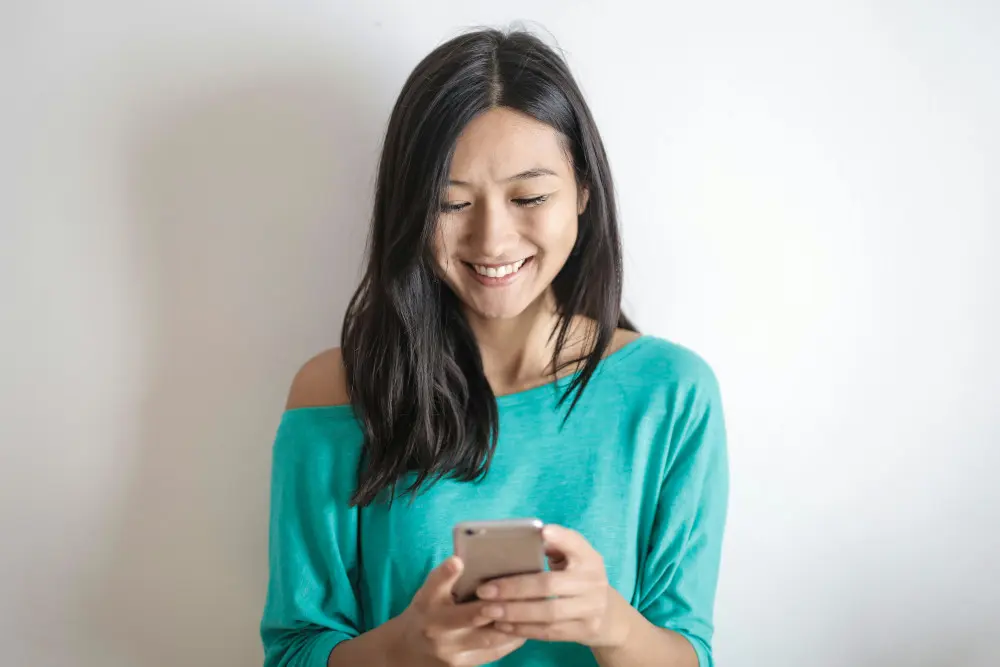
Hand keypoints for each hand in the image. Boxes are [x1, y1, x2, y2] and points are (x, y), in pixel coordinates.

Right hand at [391, 556, 526, 666]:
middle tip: (521, 592)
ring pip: (488, 638)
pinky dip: (511, 640)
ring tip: (532, 609)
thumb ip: (446, 577)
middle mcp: (436, 628)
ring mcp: (450, 651)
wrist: (409, 649)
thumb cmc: (426, 611)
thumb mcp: (429, 590)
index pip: (435, 586)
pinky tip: (524, 627)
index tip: (458, 561)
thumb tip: (465, 558)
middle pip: (469, 616)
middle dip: (497, 605)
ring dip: (512, 624)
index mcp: (427, 602)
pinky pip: (493, 653)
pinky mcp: (463, 666)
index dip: (446, 573)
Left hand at [475, 524, 627, 646]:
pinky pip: (549, 632)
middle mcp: (593, 581)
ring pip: (548, 612)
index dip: (560, 538)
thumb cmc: (578, 578)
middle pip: (549, 585)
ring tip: (488, 610)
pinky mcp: (584, 630)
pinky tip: (503, 625)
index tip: (542, 531)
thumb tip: (519, 538)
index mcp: (588, 557)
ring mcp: (591, 609)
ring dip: (514, 612)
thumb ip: (553, 546)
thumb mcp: (574, 558)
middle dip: (514, 588)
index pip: (576, 543)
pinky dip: (523, 629)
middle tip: (485, 590)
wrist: (608, 615)